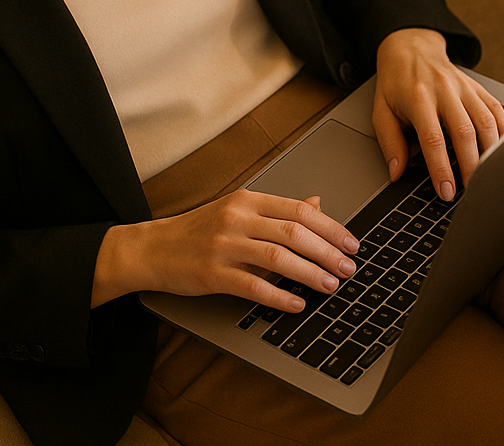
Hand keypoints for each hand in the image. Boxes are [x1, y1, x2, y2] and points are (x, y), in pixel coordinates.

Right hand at [91, 191, 357, 309]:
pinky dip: (279, 296)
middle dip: (327, 252)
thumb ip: (277, 209)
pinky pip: (253, 286)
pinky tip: (297, 304)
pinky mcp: (212, 274)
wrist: (152, 248)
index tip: (351, 244)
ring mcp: (224, 245)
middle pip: (294, 233)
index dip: (330, 228)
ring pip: (278, 258)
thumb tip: (317, 204)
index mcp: (247, 200)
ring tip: (330, 285)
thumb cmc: (198, 230)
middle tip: (348, 268)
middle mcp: (237, 218)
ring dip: (310, 273)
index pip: (299, 210)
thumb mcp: (238, 210)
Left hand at [372, 28, 503, 200]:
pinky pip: (496, 109)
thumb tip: (396, 173)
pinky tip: (503, 150)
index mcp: (418, 98)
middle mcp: (444, 91)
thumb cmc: (395, 82)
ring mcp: (464, 87)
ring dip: (490, 151)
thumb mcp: (381, 111)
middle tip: (470, 190)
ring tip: (488, 175)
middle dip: (470, 166)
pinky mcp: (477, 87)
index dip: (441, 168)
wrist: (410, 48)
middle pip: (464, 132)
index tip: (446, 190)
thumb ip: (390, 143)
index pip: (433, 139)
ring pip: (485, 120)